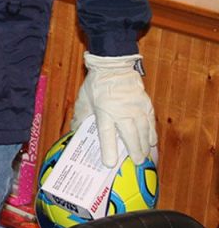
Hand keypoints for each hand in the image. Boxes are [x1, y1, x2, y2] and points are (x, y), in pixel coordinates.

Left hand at [71, 52, 156, 166]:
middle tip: (137, 163)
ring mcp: (137, 108)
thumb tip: (75, 132)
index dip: (108, 150)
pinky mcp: (146, 104)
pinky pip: (151, 123)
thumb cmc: (97, 82)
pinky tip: (152, 142)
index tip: (110, 163)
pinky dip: (152, 135)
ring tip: (146, 157)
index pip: (107, 134)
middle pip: (131, 136)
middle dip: (135, 152)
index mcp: (104, 111)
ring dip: (146, 146)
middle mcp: (122, 111)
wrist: (114, 64)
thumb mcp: (84, 99)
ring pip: (145, 132)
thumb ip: (80, 116)